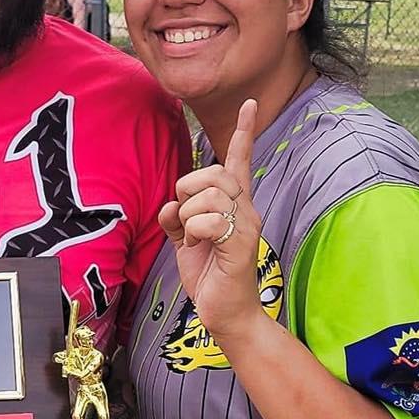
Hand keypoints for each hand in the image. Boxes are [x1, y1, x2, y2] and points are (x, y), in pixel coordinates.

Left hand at [157, 99, 263, 339]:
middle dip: (189, 188)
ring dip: (189, 215)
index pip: (239, 161)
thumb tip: (169, 205)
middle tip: (186, 217)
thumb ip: (177, 219)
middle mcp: (246, 210)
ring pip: (209, 195)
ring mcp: (245, 226)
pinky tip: (199, 245)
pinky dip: (194, 231)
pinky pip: (209, 221)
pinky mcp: (240, 244)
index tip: (250, 103)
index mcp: (234, 205)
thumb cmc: (210, 277)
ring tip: (194, 237)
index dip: (243, 132)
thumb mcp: (185, 243)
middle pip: (215, 172)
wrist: (226, 315)